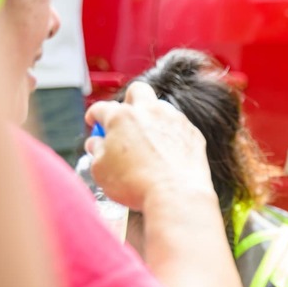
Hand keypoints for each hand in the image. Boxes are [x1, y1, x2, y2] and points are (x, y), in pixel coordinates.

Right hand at [84, 82, 214, 209]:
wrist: (176, 194)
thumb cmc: (134, 183)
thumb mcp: (100, 169)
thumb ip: (96, 150)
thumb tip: (96, 143)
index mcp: (121, 117)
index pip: (101, 108)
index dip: (94, 116)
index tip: (94, 123)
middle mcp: (149, 111)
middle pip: (137, 91)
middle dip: (129, 101)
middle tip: (125, 120)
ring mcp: (174, 120)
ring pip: (161, 108)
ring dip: (152, 119)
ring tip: (148, 142)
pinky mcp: (193, 133)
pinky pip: (179, 128)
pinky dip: (171, 137)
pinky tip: (167, 154)